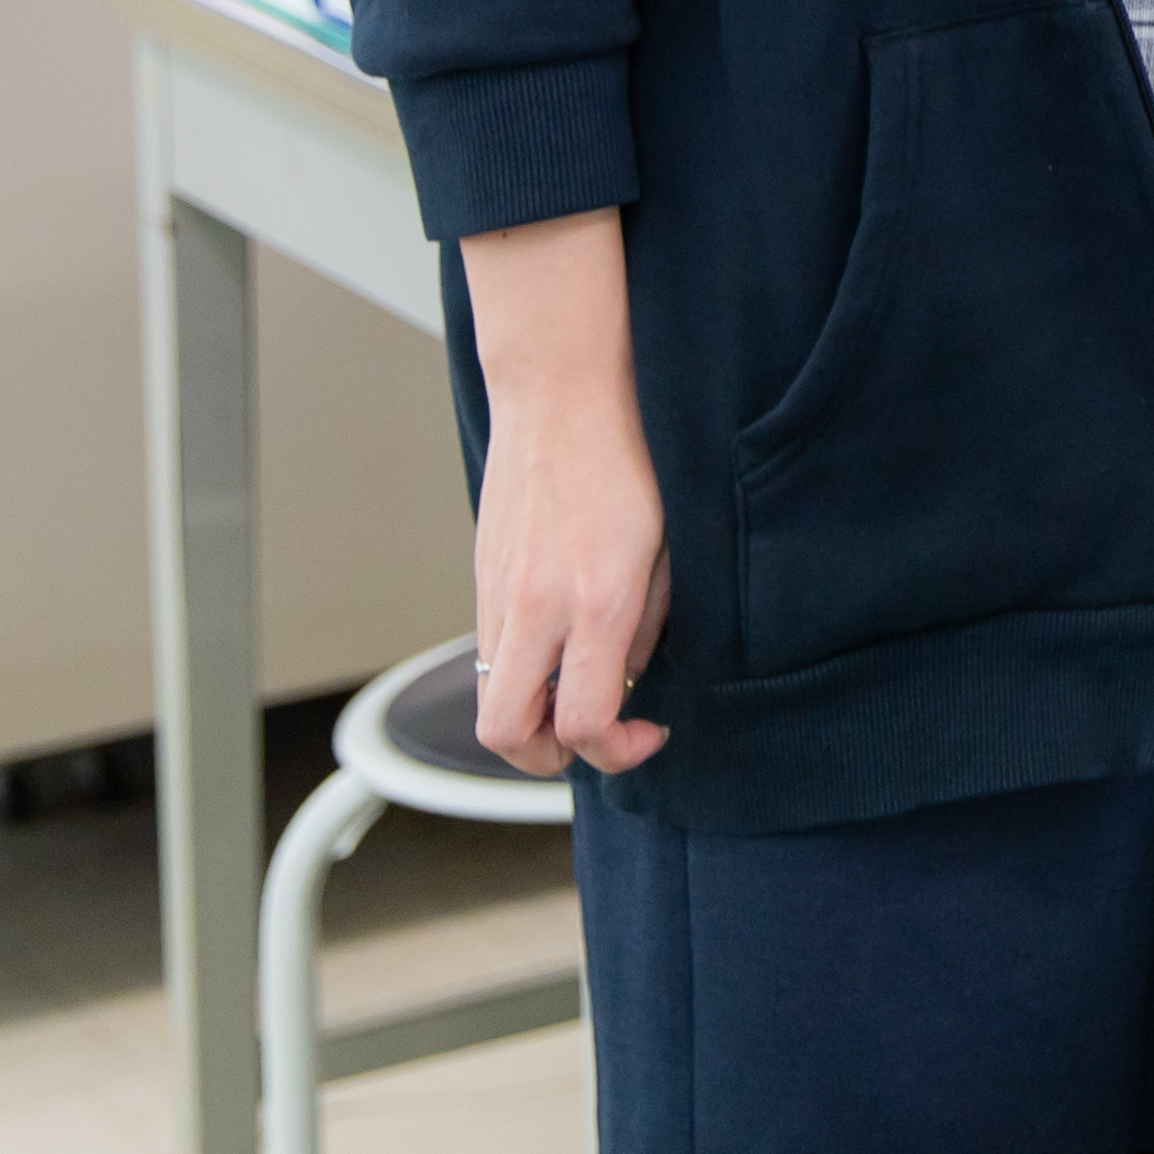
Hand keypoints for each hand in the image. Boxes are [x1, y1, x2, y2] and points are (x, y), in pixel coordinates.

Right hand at [459, 211, 671, 777]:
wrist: (564, 392)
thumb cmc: (633, 456)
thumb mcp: (673, 545)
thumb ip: (650, 624)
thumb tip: (628, 680)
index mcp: (597, 602)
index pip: (585, 722)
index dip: (618, 752)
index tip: (649, 733)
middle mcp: (536, 608)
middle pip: (507, 734)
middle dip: (547, 760)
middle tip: (594, 737)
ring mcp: (498, 593)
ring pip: (488, 695)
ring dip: (529, 713)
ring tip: (581, 686)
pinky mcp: (481, 576)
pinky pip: (488, 649)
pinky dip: (518, 669)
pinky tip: (560, 640)